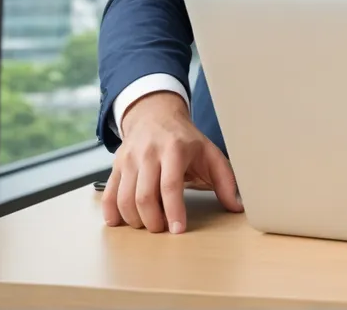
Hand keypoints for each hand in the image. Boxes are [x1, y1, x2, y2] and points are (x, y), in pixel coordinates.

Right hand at [102, 91, 242, 232]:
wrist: (156, 116)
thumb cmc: (187, 140)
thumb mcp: (211, 153)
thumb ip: (225, 180)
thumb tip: (237, 207)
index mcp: (175, 149)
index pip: (171, 185)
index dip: (174, 211)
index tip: (178, 230)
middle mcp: (149, 153)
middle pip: (144, 196)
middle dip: (153, 221)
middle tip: (162, 230)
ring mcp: (129, 159)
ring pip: (125, 198)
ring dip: (135, 220)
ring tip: (149, 225)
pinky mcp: (116, 166)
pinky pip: (109, 194)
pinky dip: (112, 213)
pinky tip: (121, 222)